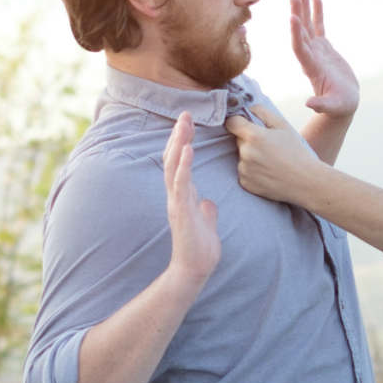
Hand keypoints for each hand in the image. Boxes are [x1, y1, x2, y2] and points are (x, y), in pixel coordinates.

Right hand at [161, 112, 220, 296]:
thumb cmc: (200, 249)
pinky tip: (187, 149)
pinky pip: (180, 183)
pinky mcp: (180, 210)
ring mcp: (176, 201)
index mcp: (183, 195)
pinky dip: (183, 165)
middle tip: (185, 113)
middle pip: (173, 158)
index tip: (188, 124)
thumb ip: (206, 210)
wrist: (195, 269)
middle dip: (179, 135)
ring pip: (173, 166)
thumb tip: (208, 202)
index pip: (180, 163)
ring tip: (184, 123)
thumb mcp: (207, 223)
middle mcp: (176, 194)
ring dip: (179, 143)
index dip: (183, 143)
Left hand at [228, 104, 324, 205]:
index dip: (238, 122)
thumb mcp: (283, 126)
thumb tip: (247, 107)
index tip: (246, 125)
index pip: (231, 122)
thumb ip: (263, 112)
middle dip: (249, 140)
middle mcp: (246, 153)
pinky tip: (267, 172)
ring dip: (251, 156)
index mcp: (254, 136)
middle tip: (268, 147)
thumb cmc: (297, 152)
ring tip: (270, 161)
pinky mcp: (245, 183)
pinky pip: (244, 172)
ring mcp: (244, 169)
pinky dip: (252, 171)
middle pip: (238, 140)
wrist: (306, 182)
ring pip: (241, 156)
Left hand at [290, 0, 358, 117]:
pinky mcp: (324, 48)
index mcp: (311, 68)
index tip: (293, 18)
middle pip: (301, 32)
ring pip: (308, 25)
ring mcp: (316, 51)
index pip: (300, 48)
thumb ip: (321, 105)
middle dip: (297, 13)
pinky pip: (319, 26)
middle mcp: (310, 56)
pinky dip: (317, 12)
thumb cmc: (339, 106)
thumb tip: (309, 104)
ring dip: (303, 8)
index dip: (296, 34)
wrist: (342, 104)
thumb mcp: (332, 107)